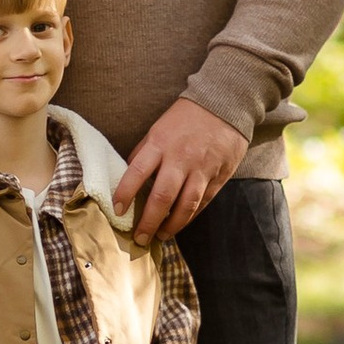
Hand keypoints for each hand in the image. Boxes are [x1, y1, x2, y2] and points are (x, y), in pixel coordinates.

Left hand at [114, 96, 245, 241]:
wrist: (225, 105)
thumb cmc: (186, 118)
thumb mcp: (158, 128)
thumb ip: (144, 153)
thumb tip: (128, 178)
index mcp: (160, 143)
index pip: (137, 172)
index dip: (125, 193)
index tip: (117, 210)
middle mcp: (181, 158)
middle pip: (162, 197)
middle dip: (148, 222)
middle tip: (139, 238)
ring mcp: (202, 169)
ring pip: (185, 206)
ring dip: (171, 226)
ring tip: (160, 236)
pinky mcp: (218, 176)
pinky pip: (202, 203)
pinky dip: (189, 216)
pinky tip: (179, 224)